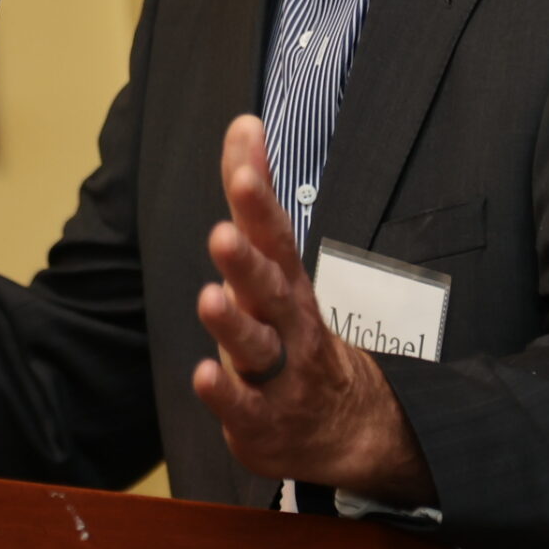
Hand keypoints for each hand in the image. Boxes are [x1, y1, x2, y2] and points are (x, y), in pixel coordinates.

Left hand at [191, 116, 435, 505]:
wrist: (346, 425)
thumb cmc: (294, 329)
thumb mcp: (274, 261)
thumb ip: (253, 197)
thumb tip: (244, 123)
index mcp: (286, 283)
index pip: (275, 238)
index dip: (260, 205)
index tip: (246, 171)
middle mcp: (286, 323)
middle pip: (269, 288)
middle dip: (247, 261)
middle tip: (223, 234)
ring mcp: (278, 373)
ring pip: (256, 346)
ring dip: (232, 324)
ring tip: (209, 299)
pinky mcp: (260, 418)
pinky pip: (243, 406)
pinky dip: (224, 393)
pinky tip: (203, 376)